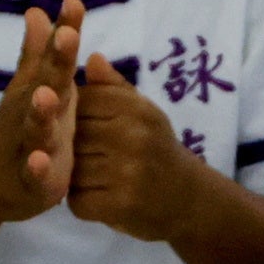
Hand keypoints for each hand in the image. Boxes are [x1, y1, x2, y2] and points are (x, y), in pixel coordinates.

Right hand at [0, 3, 77, 218]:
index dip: (64, 30)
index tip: (75, 1)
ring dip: (40, 112)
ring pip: (36, 127)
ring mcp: (30, 145)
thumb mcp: (30, 90)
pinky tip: (40, 161)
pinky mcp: (31, 181)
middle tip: (66, 35)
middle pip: (46, 84)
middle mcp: (34, 113)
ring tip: (46, 95)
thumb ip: (37, 53)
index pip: (54, 57)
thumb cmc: (18, 129)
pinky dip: (36, 169)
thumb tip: (37, 10)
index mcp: (41, 90)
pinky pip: (34, 175)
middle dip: (56, 60)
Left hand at [64, 58, 214, 242]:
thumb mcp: (144, 113)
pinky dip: (83, 202)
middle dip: (73, 147)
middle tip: (93, 157)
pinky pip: (78, 200)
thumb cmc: (158, 150)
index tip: (89, 128)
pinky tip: (101, 197)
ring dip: (77, 176)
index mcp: (138, 109)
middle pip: (72, 135)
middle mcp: (133, 137)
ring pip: (72, 168)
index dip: (75, 115)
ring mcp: (127, 173)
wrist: (190, 200)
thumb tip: (92, 58)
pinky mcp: (120, 205)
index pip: (82, 100)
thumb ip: (114, 88)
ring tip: (98, 176)